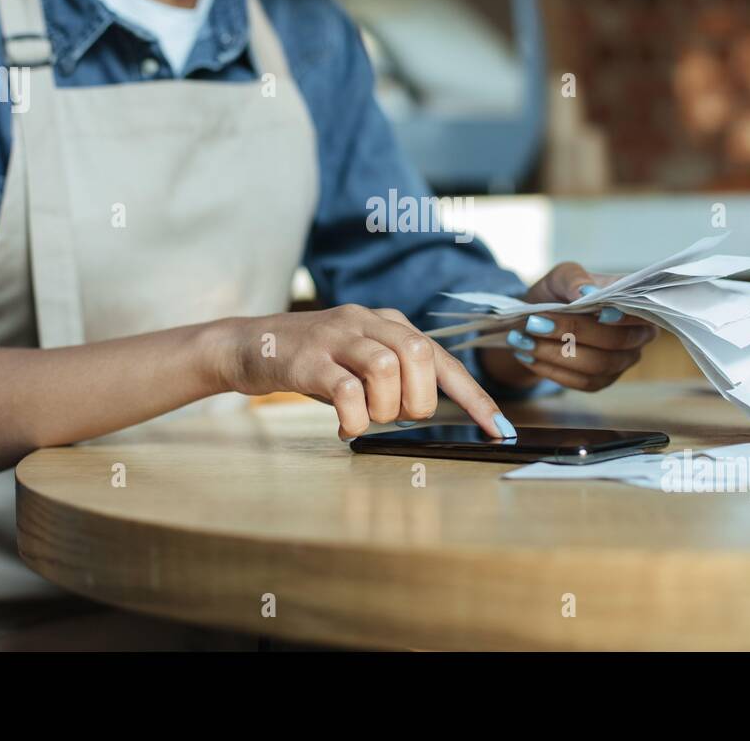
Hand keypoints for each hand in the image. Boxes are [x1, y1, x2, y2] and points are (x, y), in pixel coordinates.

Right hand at [222, 306, 515, 440]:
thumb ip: (395, 377)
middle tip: (396, 416)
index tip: (499, 428)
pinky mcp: (308, 359)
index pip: (442, 358)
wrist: (250, 345)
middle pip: (418, 354)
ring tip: (366, 419)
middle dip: (418, 398)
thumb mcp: (360, 362)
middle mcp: (367, 321)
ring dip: (384, 407)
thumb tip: (428, 410)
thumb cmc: (314, 362)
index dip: (474, 396)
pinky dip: (354, 417)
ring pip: (386, 367)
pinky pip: (346, 390)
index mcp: (388, 323)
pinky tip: (345, 427)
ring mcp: (336, 337)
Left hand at [479, 262, 657, 391]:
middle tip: (534, 323)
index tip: (600, 314)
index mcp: (634, 304)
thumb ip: (575, 279)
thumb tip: (587, 293)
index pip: (641, 313)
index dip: (625, 317)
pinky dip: (551, 370)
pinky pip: (581, 382)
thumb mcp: (561, 276)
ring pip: (596, 365)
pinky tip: (527, 356)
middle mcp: (636, 335)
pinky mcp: (600, 381)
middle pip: (615, 341)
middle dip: (573, 332)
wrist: (538, 321)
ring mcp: (620, 362)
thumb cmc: (558, 294)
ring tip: (522, 341)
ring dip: (555, 354)